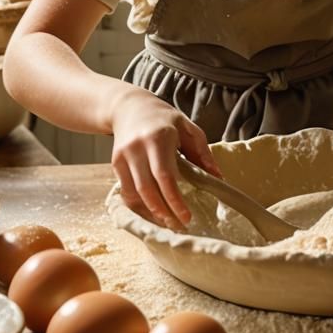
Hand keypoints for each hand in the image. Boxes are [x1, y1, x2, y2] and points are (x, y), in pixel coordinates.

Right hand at [109, 87, 221, 230]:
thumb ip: (202, 152)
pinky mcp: (115, 163)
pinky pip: (126, 191)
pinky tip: (152, 213)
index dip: (175, 200)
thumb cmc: (164, 118)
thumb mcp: (187, 127)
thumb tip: (217, 178)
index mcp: (159, 137)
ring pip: (134, 194)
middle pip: (148, 189)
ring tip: (167, 223)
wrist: (130, 107)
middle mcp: (138, 147)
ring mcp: (123, 156)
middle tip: (178, 225)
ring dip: (150, 212)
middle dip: (163, 212)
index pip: (165, 176)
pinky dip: (138, 206)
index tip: (186, 217)